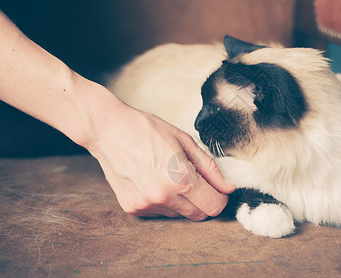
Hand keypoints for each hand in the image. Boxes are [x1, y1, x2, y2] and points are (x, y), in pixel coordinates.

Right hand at [87, 101, 234, 220]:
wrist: (108, 130)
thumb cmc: (147, 130)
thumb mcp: (185, 142)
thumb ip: (210, 168)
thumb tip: (227, 188)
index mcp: (180, 179)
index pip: (214, 206)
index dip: (220, 197)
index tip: (218, 189)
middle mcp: (163, 197)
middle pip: (199, 215)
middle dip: (204, 200)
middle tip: (195, 180)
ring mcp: (146, 205)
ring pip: (179, 215)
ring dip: (182, 201)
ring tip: (168, 175)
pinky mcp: (133, 208)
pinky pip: (160, 212)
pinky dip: (164, 201)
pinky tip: (154, 180)